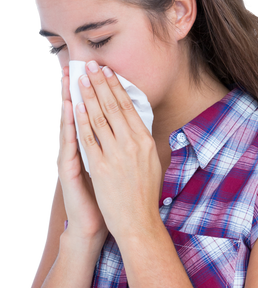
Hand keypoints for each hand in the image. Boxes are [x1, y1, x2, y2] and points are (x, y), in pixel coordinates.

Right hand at [57, 65, 108, 244]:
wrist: (97, 225)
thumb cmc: (109, 199)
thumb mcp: (115, 168)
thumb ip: (117, 149)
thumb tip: (131, 131)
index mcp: (93, 148)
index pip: (93, 114)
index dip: (94, 92)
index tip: (97, 70)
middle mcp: (80, 150)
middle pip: (79, 113)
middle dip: (81, 89)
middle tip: (79, 64)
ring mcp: (72, 158)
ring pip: (71, 123)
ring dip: (70, 98)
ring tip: (70, 77)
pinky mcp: (68, 169)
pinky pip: (69, 143)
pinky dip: (69, 124)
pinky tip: (68, 108)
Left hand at [75, 62, 162, 243]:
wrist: (138, 222)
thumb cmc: (144, 195)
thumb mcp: (151, 163)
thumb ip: (142, 142)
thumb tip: (136, 124)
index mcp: (146, 141)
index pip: (129, 107)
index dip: (116, 87)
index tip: (108, 72)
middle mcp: (133, 144)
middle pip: (113, 106)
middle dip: (100, 83)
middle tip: (91, 65)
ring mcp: (116, 154)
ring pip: (100, 118)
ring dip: (88, 96)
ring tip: (80, 79)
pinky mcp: (101, 166)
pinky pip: (88, 138)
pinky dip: (80, 120)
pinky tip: (75, 107)